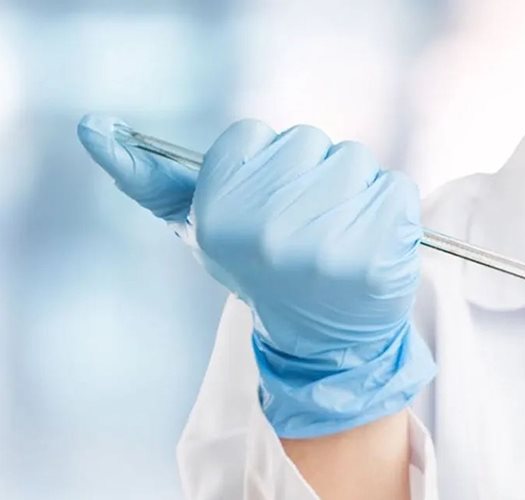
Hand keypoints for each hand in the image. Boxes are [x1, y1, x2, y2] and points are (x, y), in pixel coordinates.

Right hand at [76, 115, 435, 438]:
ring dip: (357, 188)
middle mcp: (267, 232)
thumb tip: (91, 126)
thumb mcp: (201, 226)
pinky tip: (376, 244)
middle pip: (309, 141)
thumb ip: (148, 178)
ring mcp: (326, 247)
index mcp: (218, 218)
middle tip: (312, 224)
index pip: (252, 134)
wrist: (325, 340)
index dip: (266, 164)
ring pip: (356, 160)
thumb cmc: (265, 268)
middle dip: (315, 172)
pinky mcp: (378, 258)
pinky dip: (393, 209)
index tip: (266, 205)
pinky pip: (397, 188)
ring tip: (344, 234)